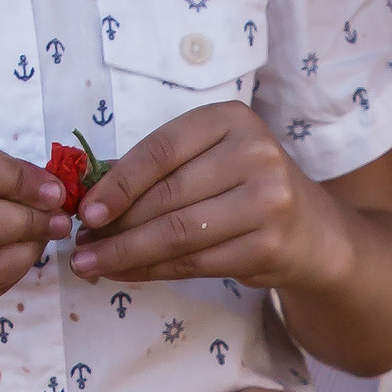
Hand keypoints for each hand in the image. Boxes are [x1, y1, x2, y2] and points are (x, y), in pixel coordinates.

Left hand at [69, 105, 341, 295]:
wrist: (312, 230)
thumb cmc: (244, 188)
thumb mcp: (209, 159)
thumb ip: (159, 169)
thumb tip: (87, 197)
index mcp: (232, 119)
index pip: (162, 149)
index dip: (118, 182)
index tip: (85, 210)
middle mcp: (256, 154)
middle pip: (167, 196)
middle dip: (115, 225)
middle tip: (79, 244)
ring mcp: (268, 201)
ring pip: (177, 234)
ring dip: (125, 253)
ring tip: (90, 263)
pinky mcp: (267, 246)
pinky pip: (194, 263)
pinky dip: (151, 271)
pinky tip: (124, 273)